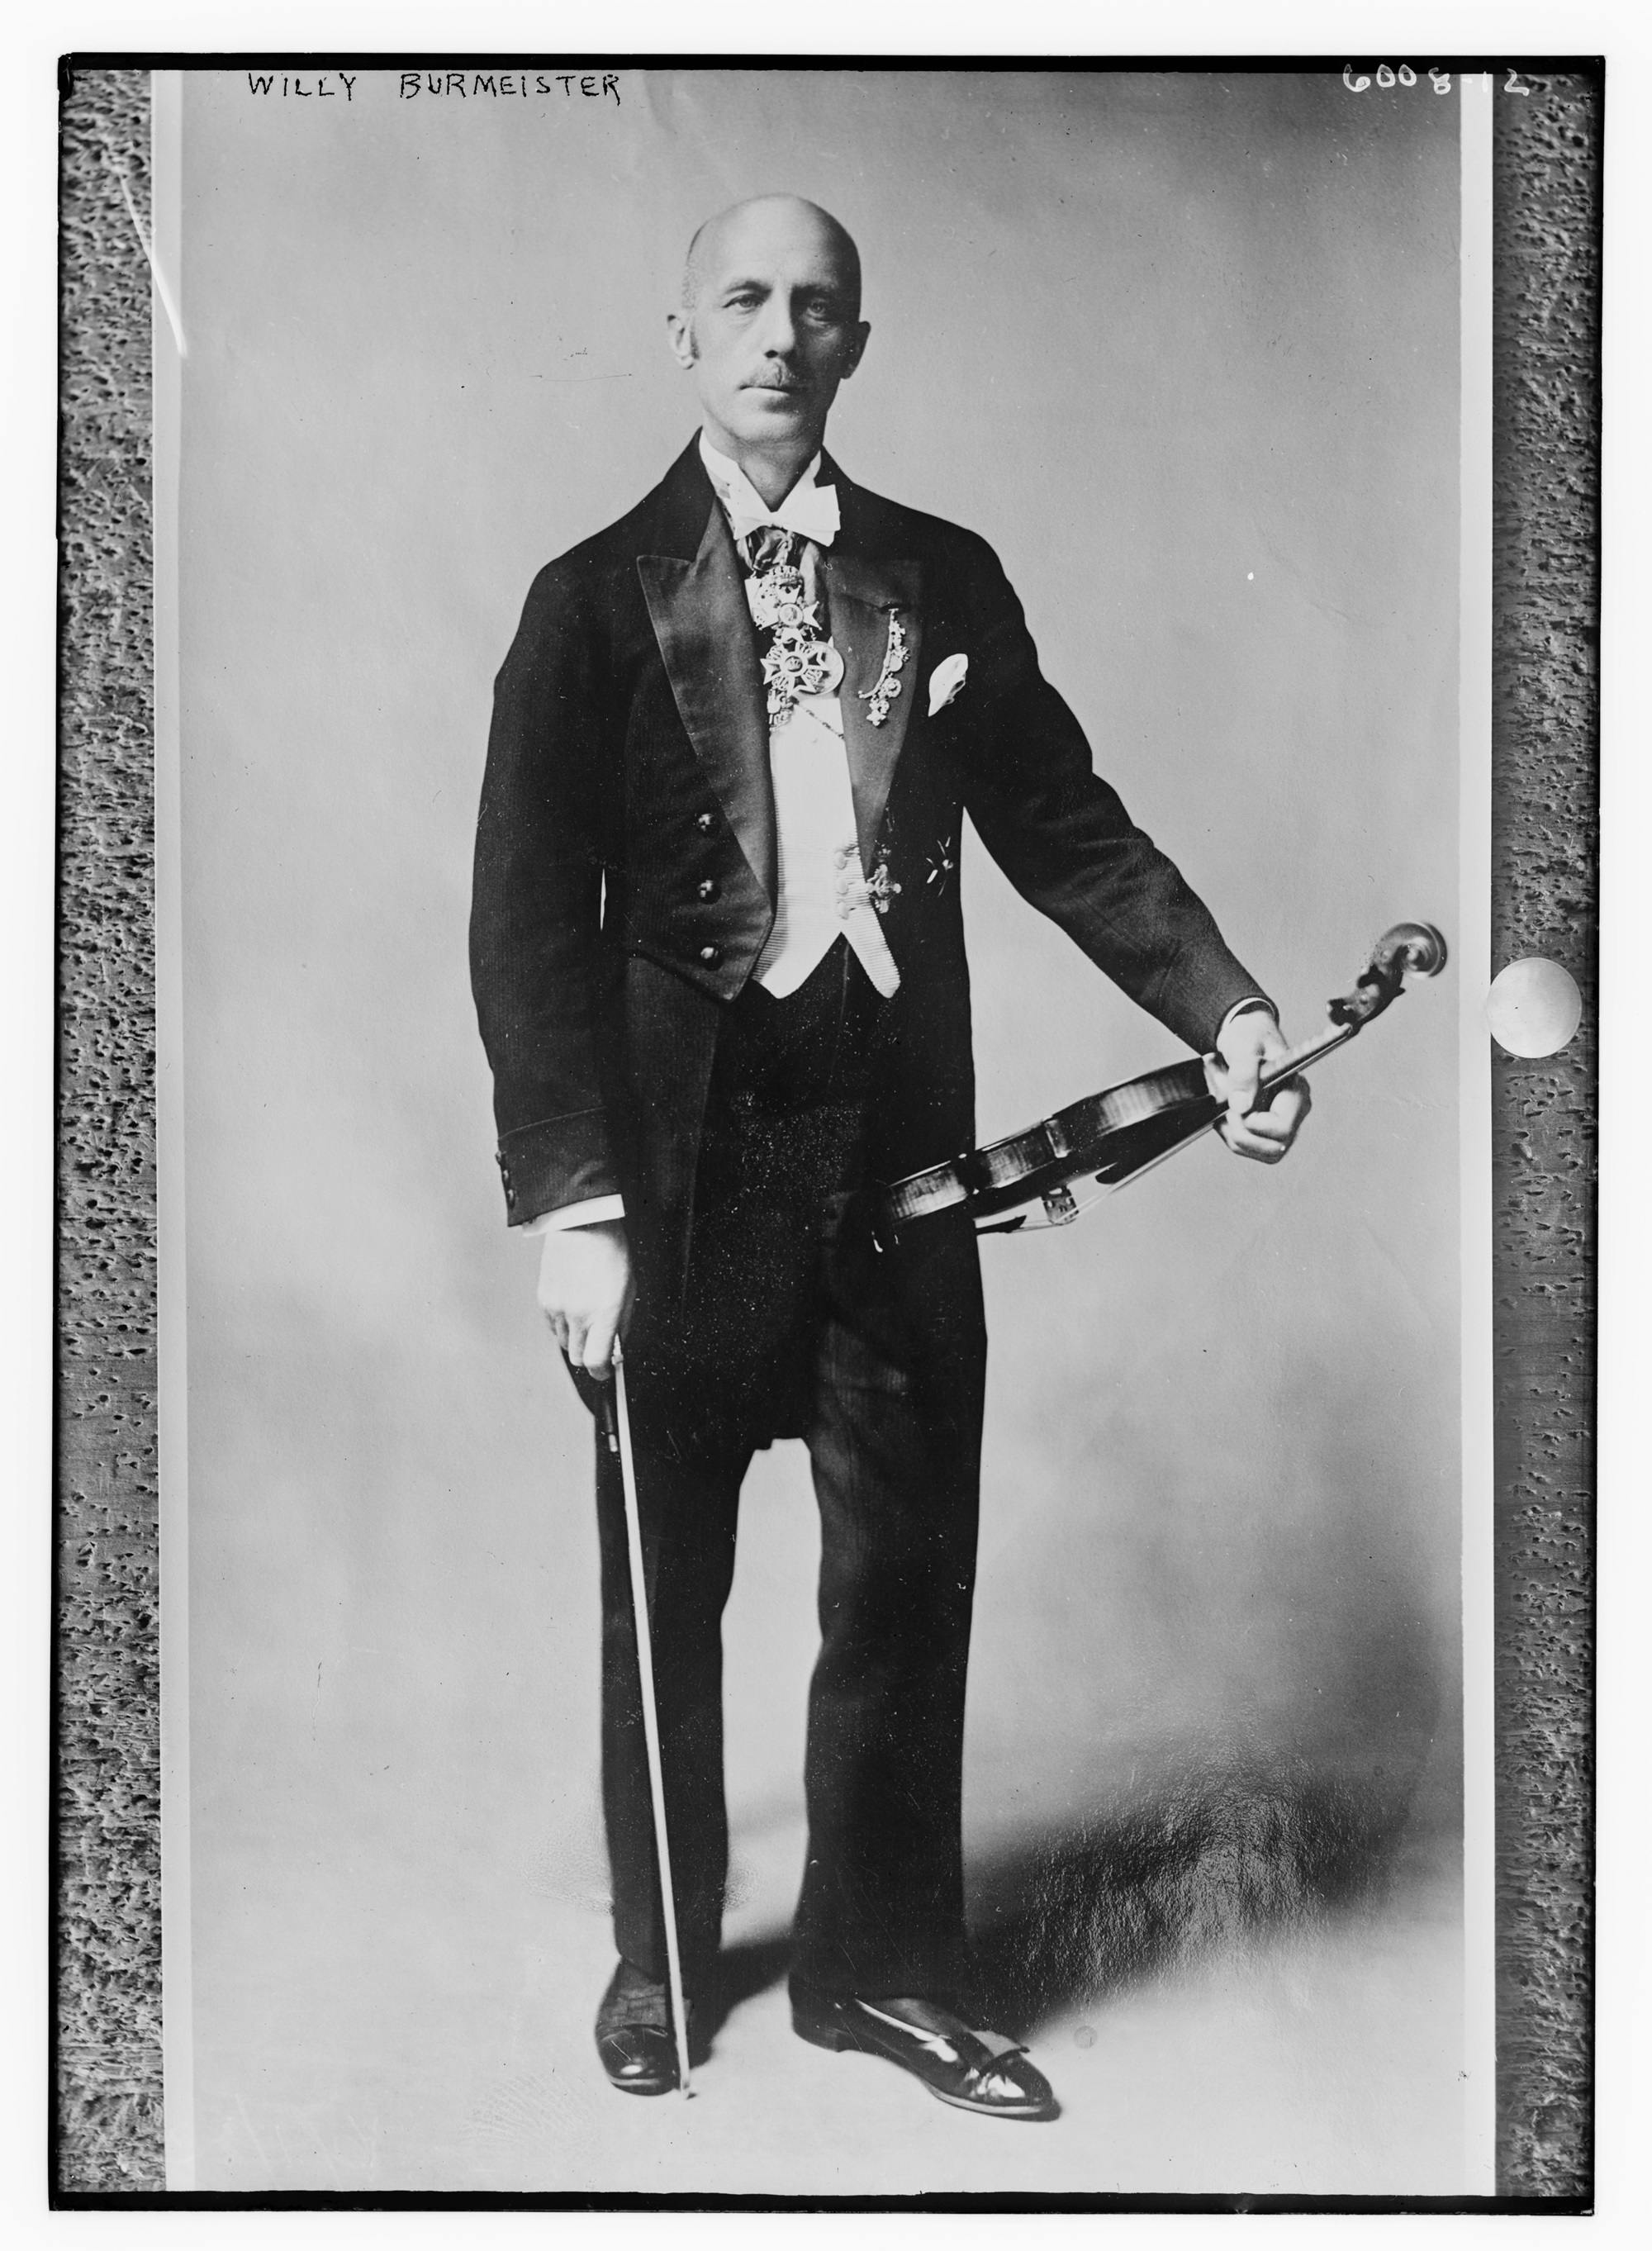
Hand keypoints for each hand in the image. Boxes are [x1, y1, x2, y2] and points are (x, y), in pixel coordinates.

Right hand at [536, 1219, 633, 1379]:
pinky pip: (553, 1328)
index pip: (596, 1361)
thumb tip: (617, 1349)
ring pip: (565, 1344)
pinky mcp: (544, 1300)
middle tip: (600, 1345)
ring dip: (577, 1341)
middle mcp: (578, 1314)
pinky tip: (573, 1309)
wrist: (582, 1224)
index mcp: (604, 1312)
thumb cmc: (611, 1251)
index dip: (602, 1372)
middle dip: (590, 1357)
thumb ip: (623, 1323)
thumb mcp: (629, 1289)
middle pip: (578, 1358)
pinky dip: (563, 1327)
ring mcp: (558, 1308)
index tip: (607, 1371)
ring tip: (587, 1319)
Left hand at [1205, 1010, 1311, 1163]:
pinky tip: (1225, 1115)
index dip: (1254, 1124)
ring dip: (1233, 1135)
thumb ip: (1243, 1073)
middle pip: (1273, 1147)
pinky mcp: (1267, 1129)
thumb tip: (1241, 1105)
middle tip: (1227, 1108)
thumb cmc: (1250, 1036)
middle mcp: (1294, 1111)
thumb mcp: (1244, 1046)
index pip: (1282, 1127)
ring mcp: (1282, 1123)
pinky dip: (1231, 1136)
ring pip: (1260, 1151)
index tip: (1236, 1106)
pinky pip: (1249, 1148)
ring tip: (1224, 1108)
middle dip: (1241, 1133)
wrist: (1243, 1036)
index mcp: (1296, 1091)